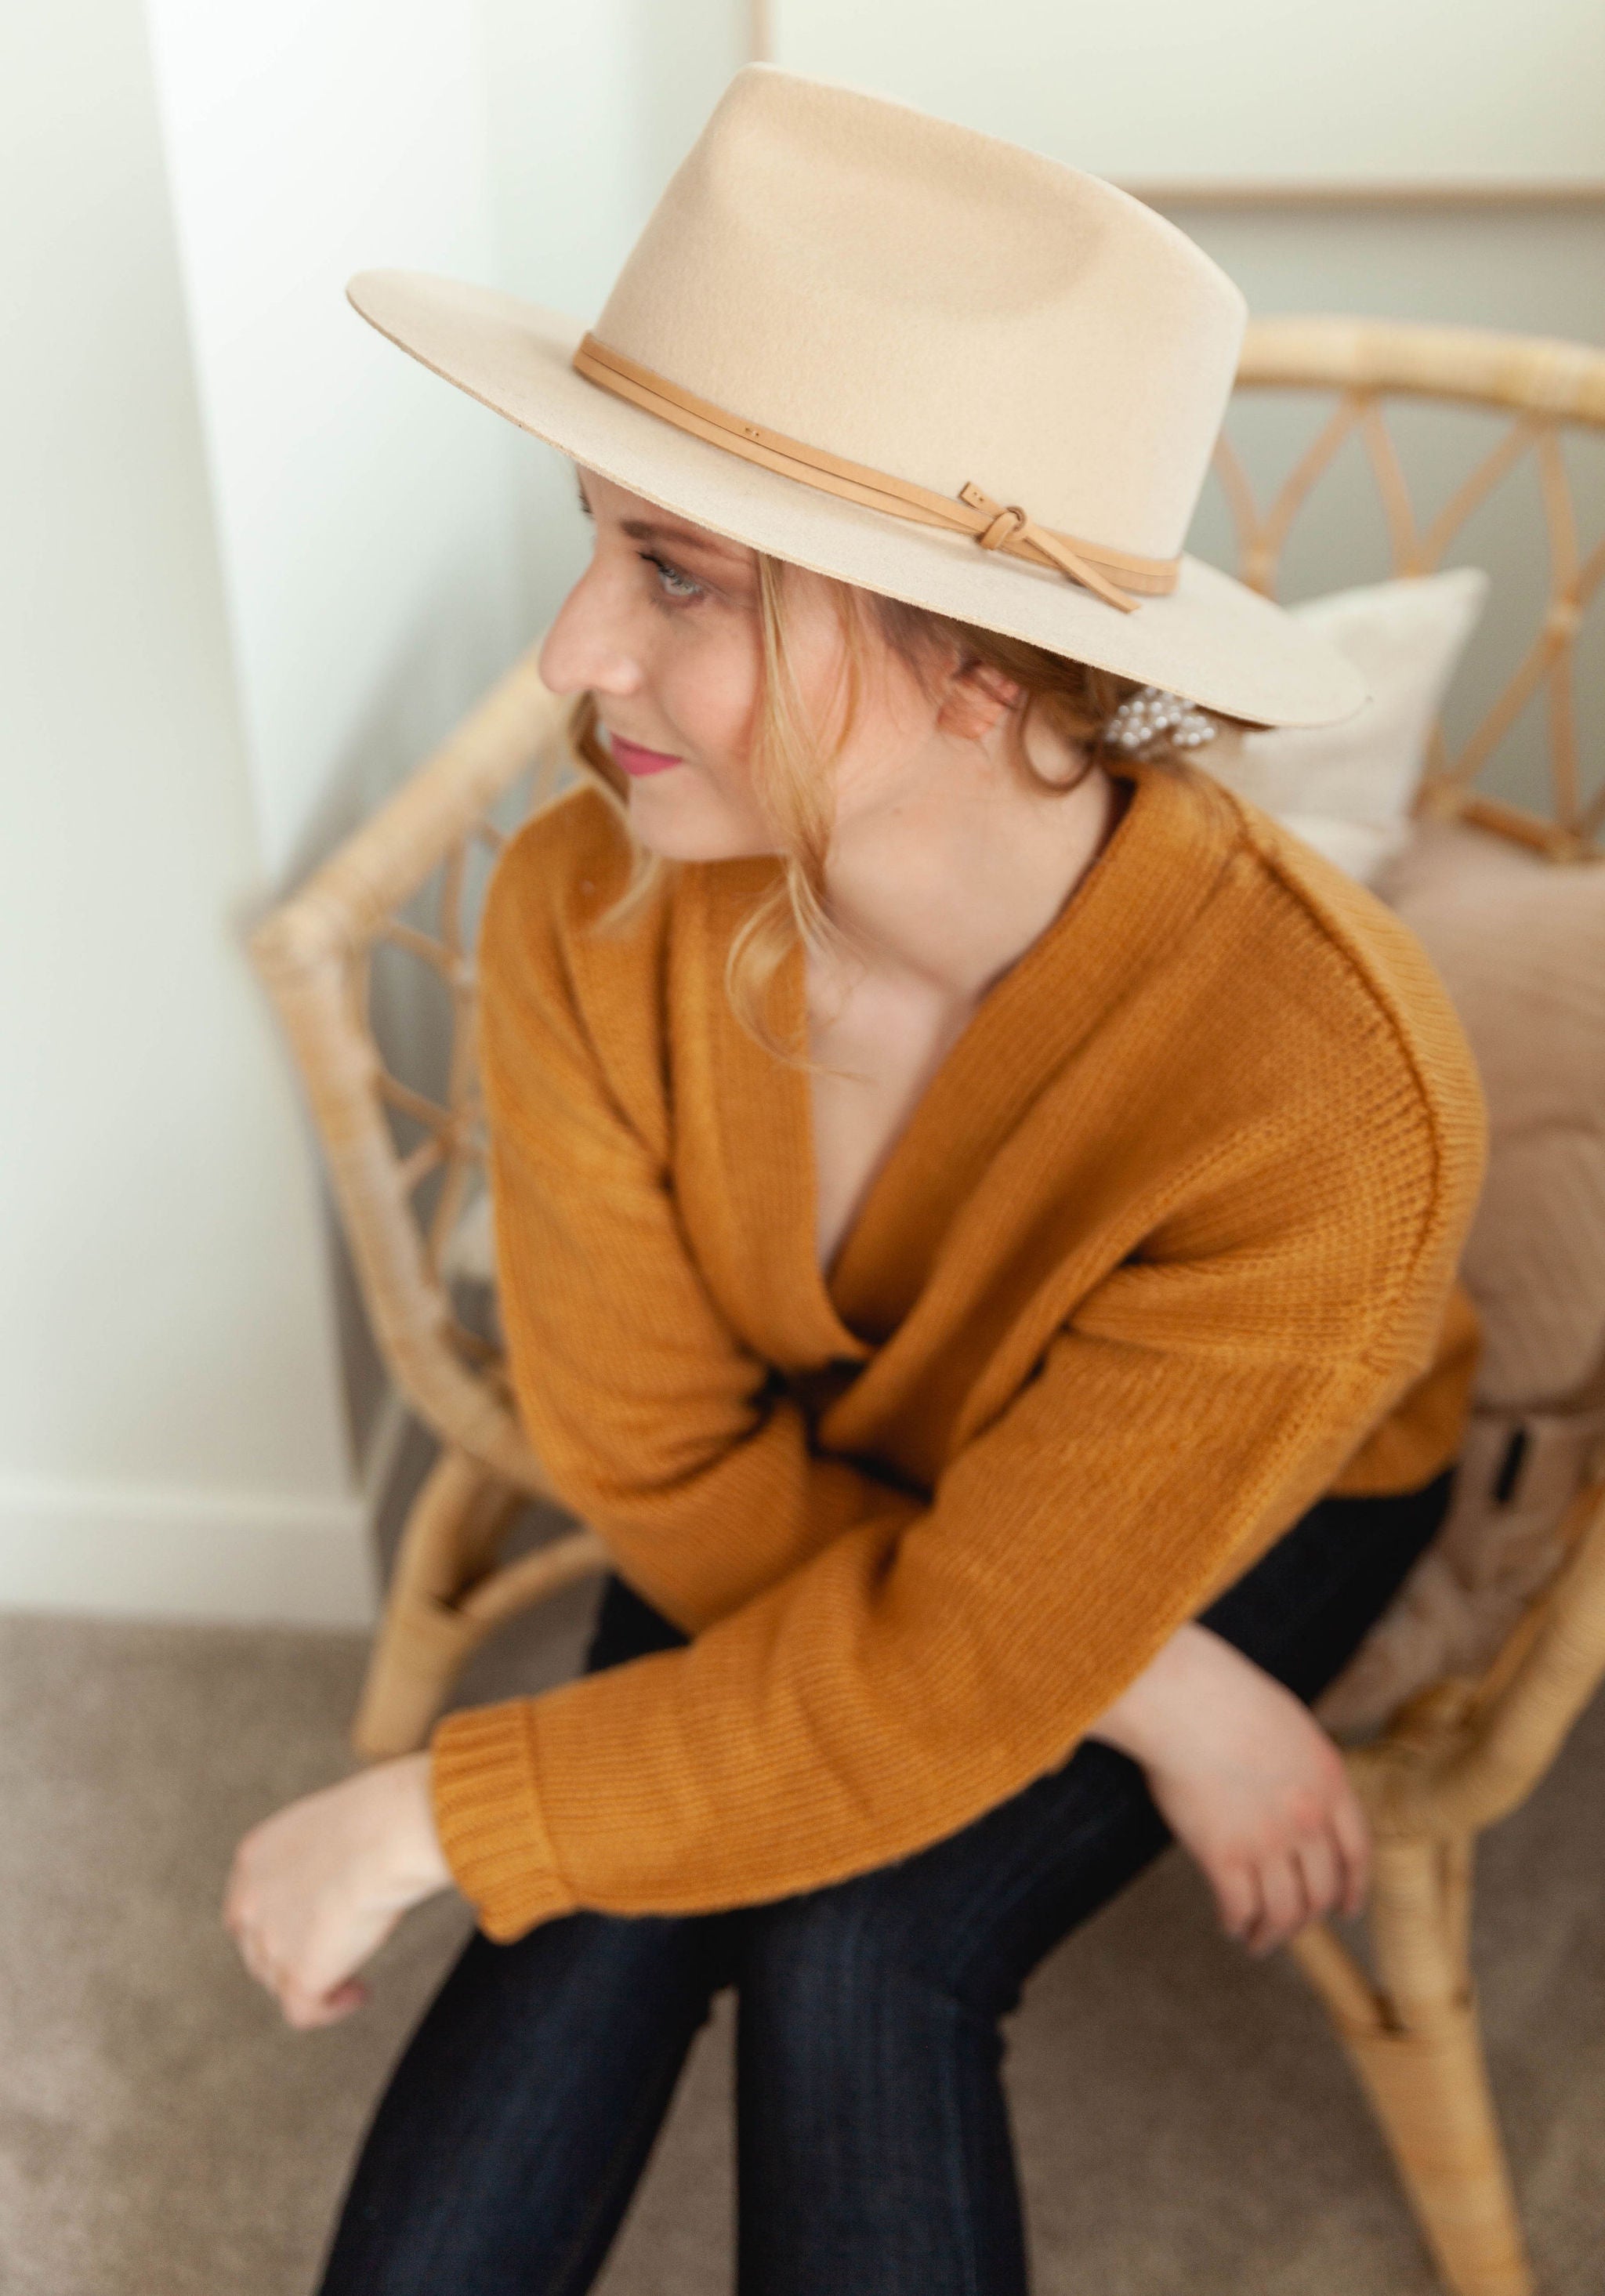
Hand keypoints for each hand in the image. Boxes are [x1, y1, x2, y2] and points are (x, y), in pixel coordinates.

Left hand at [223, 1754, 452, 2027]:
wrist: (386, 1834)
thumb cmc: (378, 1819)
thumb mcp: (330, 1827)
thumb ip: (317, 1858)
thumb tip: (341, 1883)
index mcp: (254, 1859)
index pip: (247, 1910)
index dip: (277, 1926)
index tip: (313, 1930)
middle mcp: (250, 1902)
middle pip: (259, 1951)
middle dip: (294, 1957)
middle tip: (336, 1953)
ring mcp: (270, 1941)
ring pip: (280, 1981)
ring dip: (315, 1979)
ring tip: (354, 1974)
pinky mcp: (299, 1974)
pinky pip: (304, 2012)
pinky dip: (331, 2008)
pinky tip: (359, 1993)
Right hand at [1087, 1624, 1369, 1955]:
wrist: (1185, 1699)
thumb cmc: (1225, 1696)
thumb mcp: (1290, 1726)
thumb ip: (1303, 1766)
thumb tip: (1295, 1794)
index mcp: (1330, 1783)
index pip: (1357, 1853)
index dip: (1354, 1888)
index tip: (1347, 1909)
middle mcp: (1308, 1820)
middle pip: (1320, 1890)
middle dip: (1307, 1917)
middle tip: (1292, 1926)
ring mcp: (1268, 1841)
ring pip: (1284, 1911)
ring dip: (1272, 1934)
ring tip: (1258, 1941)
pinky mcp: (1224, 1855)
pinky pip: (1239, 1906)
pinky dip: (1237, 1922)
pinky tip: (1230, 1924)